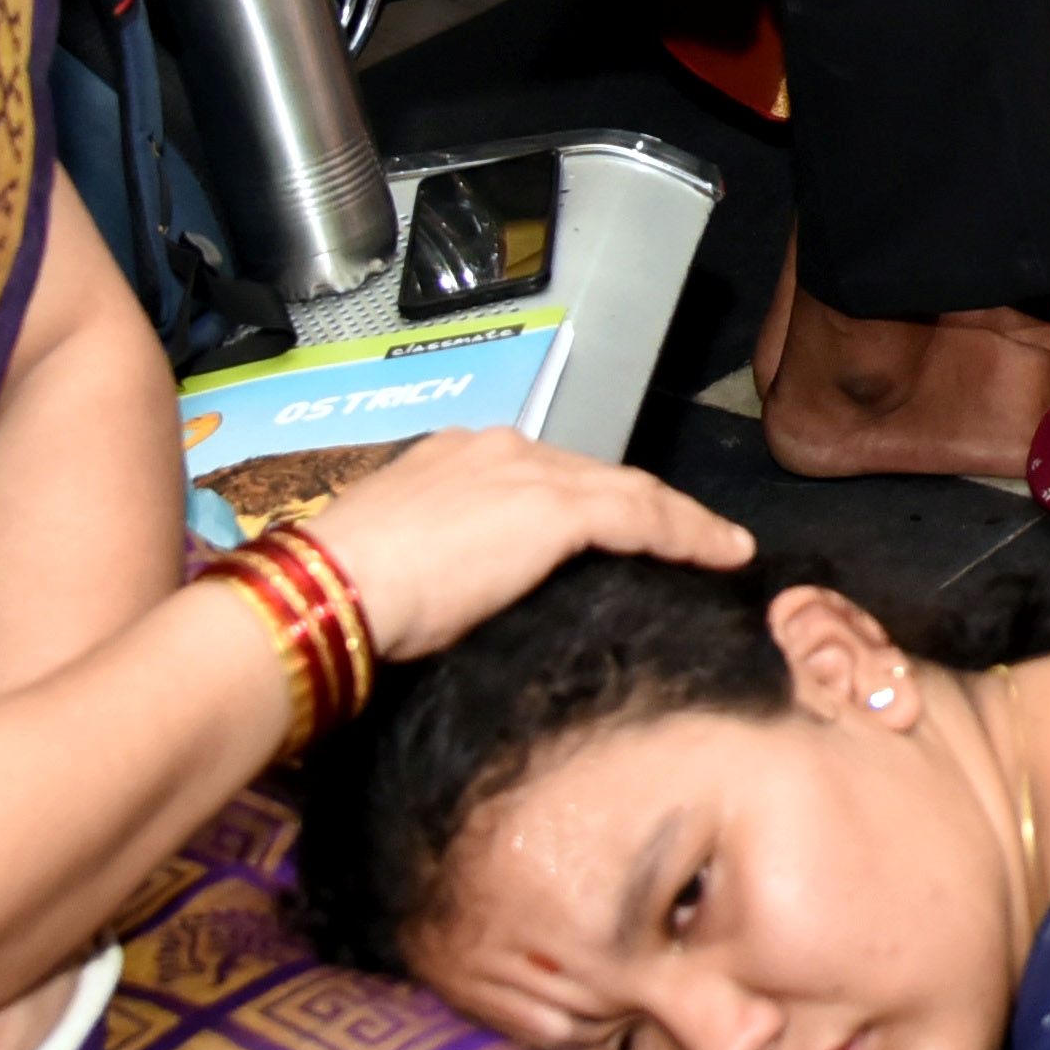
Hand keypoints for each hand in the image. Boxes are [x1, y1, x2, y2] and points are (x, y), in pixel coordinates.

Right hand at [268, 428, 752, 663]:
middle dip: (641, 507)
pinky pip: (643, 517)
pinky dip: (688, 534)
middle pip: (592, 478)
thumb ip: (445, 565)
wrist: (328, 592)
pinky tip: (721, 555)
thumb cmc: (343, 597)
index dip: (590, 504)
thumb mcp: (400, 567)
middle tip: (686, 542)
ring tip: (719, 549)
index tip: (621, 537)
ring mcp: (527, 474)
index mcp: (452, 459)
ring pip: (628, 492)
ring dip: (678, 520)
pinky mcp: (556, 509)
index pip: (543, 478)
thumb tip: (464, 599)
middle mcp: (495, 450)